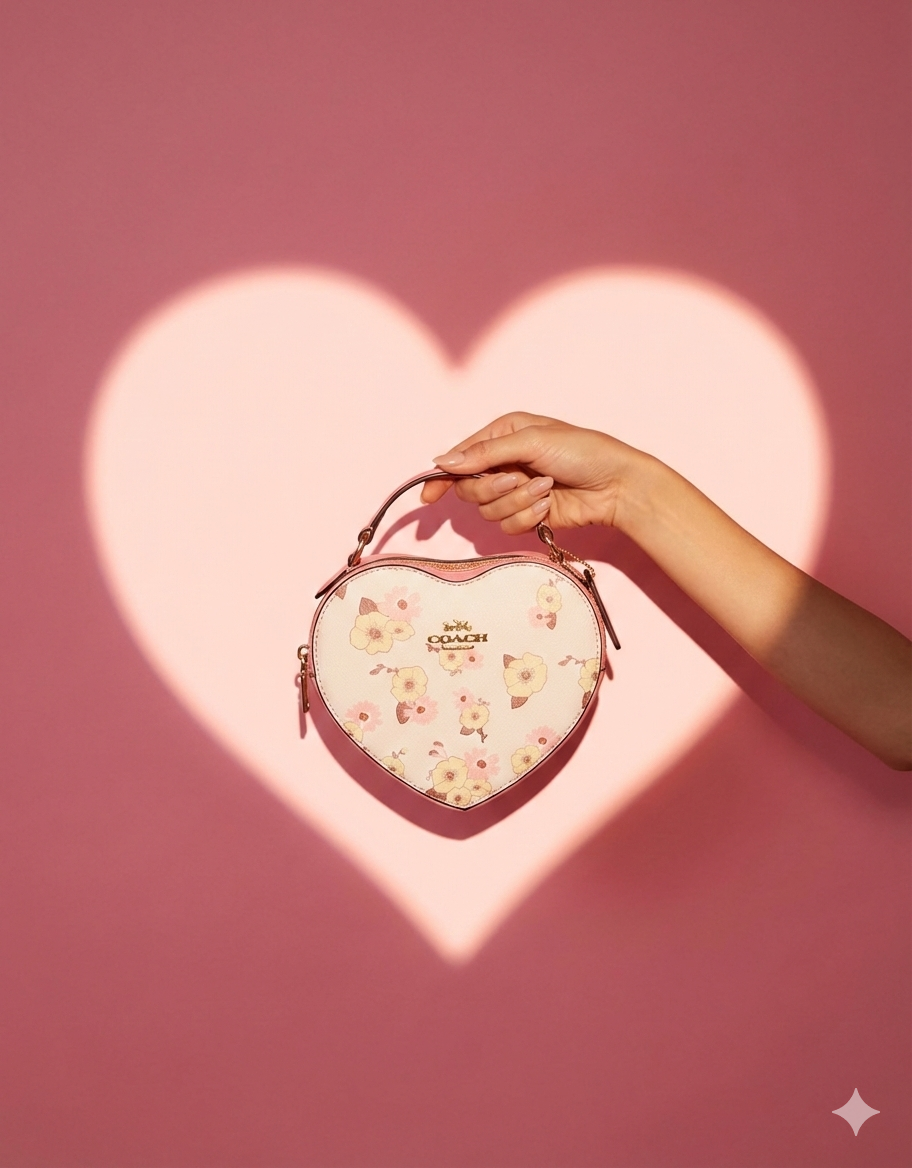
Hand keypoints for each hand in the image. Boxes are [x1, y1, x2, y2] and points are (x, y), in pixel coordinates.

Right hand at [420, 412, 642, 533]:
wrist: (616, 485)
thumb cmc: (581, 452)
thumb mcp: (532, 441)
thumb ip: (485, 453)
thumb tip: (443, 462)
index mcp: (501, 436)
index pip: (460, 459)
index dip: (441, 478)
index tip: (428, 497)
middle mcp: (504, 463)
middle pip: (469, 489)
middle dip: (492, 488)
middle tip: (517, 480)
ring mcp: (515, 491)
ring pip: (487, 510)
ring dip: (516, 502)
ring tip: (545, 490)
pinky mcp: (527, 514)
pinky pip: (508, 525)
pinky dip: (527, 517)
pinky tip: (549, 506)